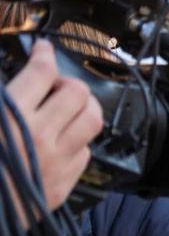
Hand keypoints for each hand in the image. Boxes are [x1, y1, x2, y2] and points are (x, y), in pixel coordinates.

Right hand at [4, 40, 102, 210]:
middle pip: (77, 93)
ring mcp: (56, 162)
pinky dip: (77, 142)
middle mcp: (39, 137)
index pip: (42, 72)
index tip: (43, 50)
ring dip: (83, 109)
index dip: (44, 54)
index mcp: (10, 117)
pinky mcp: (63, 184)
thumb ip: (2, 100)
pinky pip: (86, 152)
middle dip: (67, 83)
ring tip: (67, 110)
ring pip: (92, 121)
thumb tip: (17, 82)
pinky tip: (61, 141)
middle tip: (55, 86)